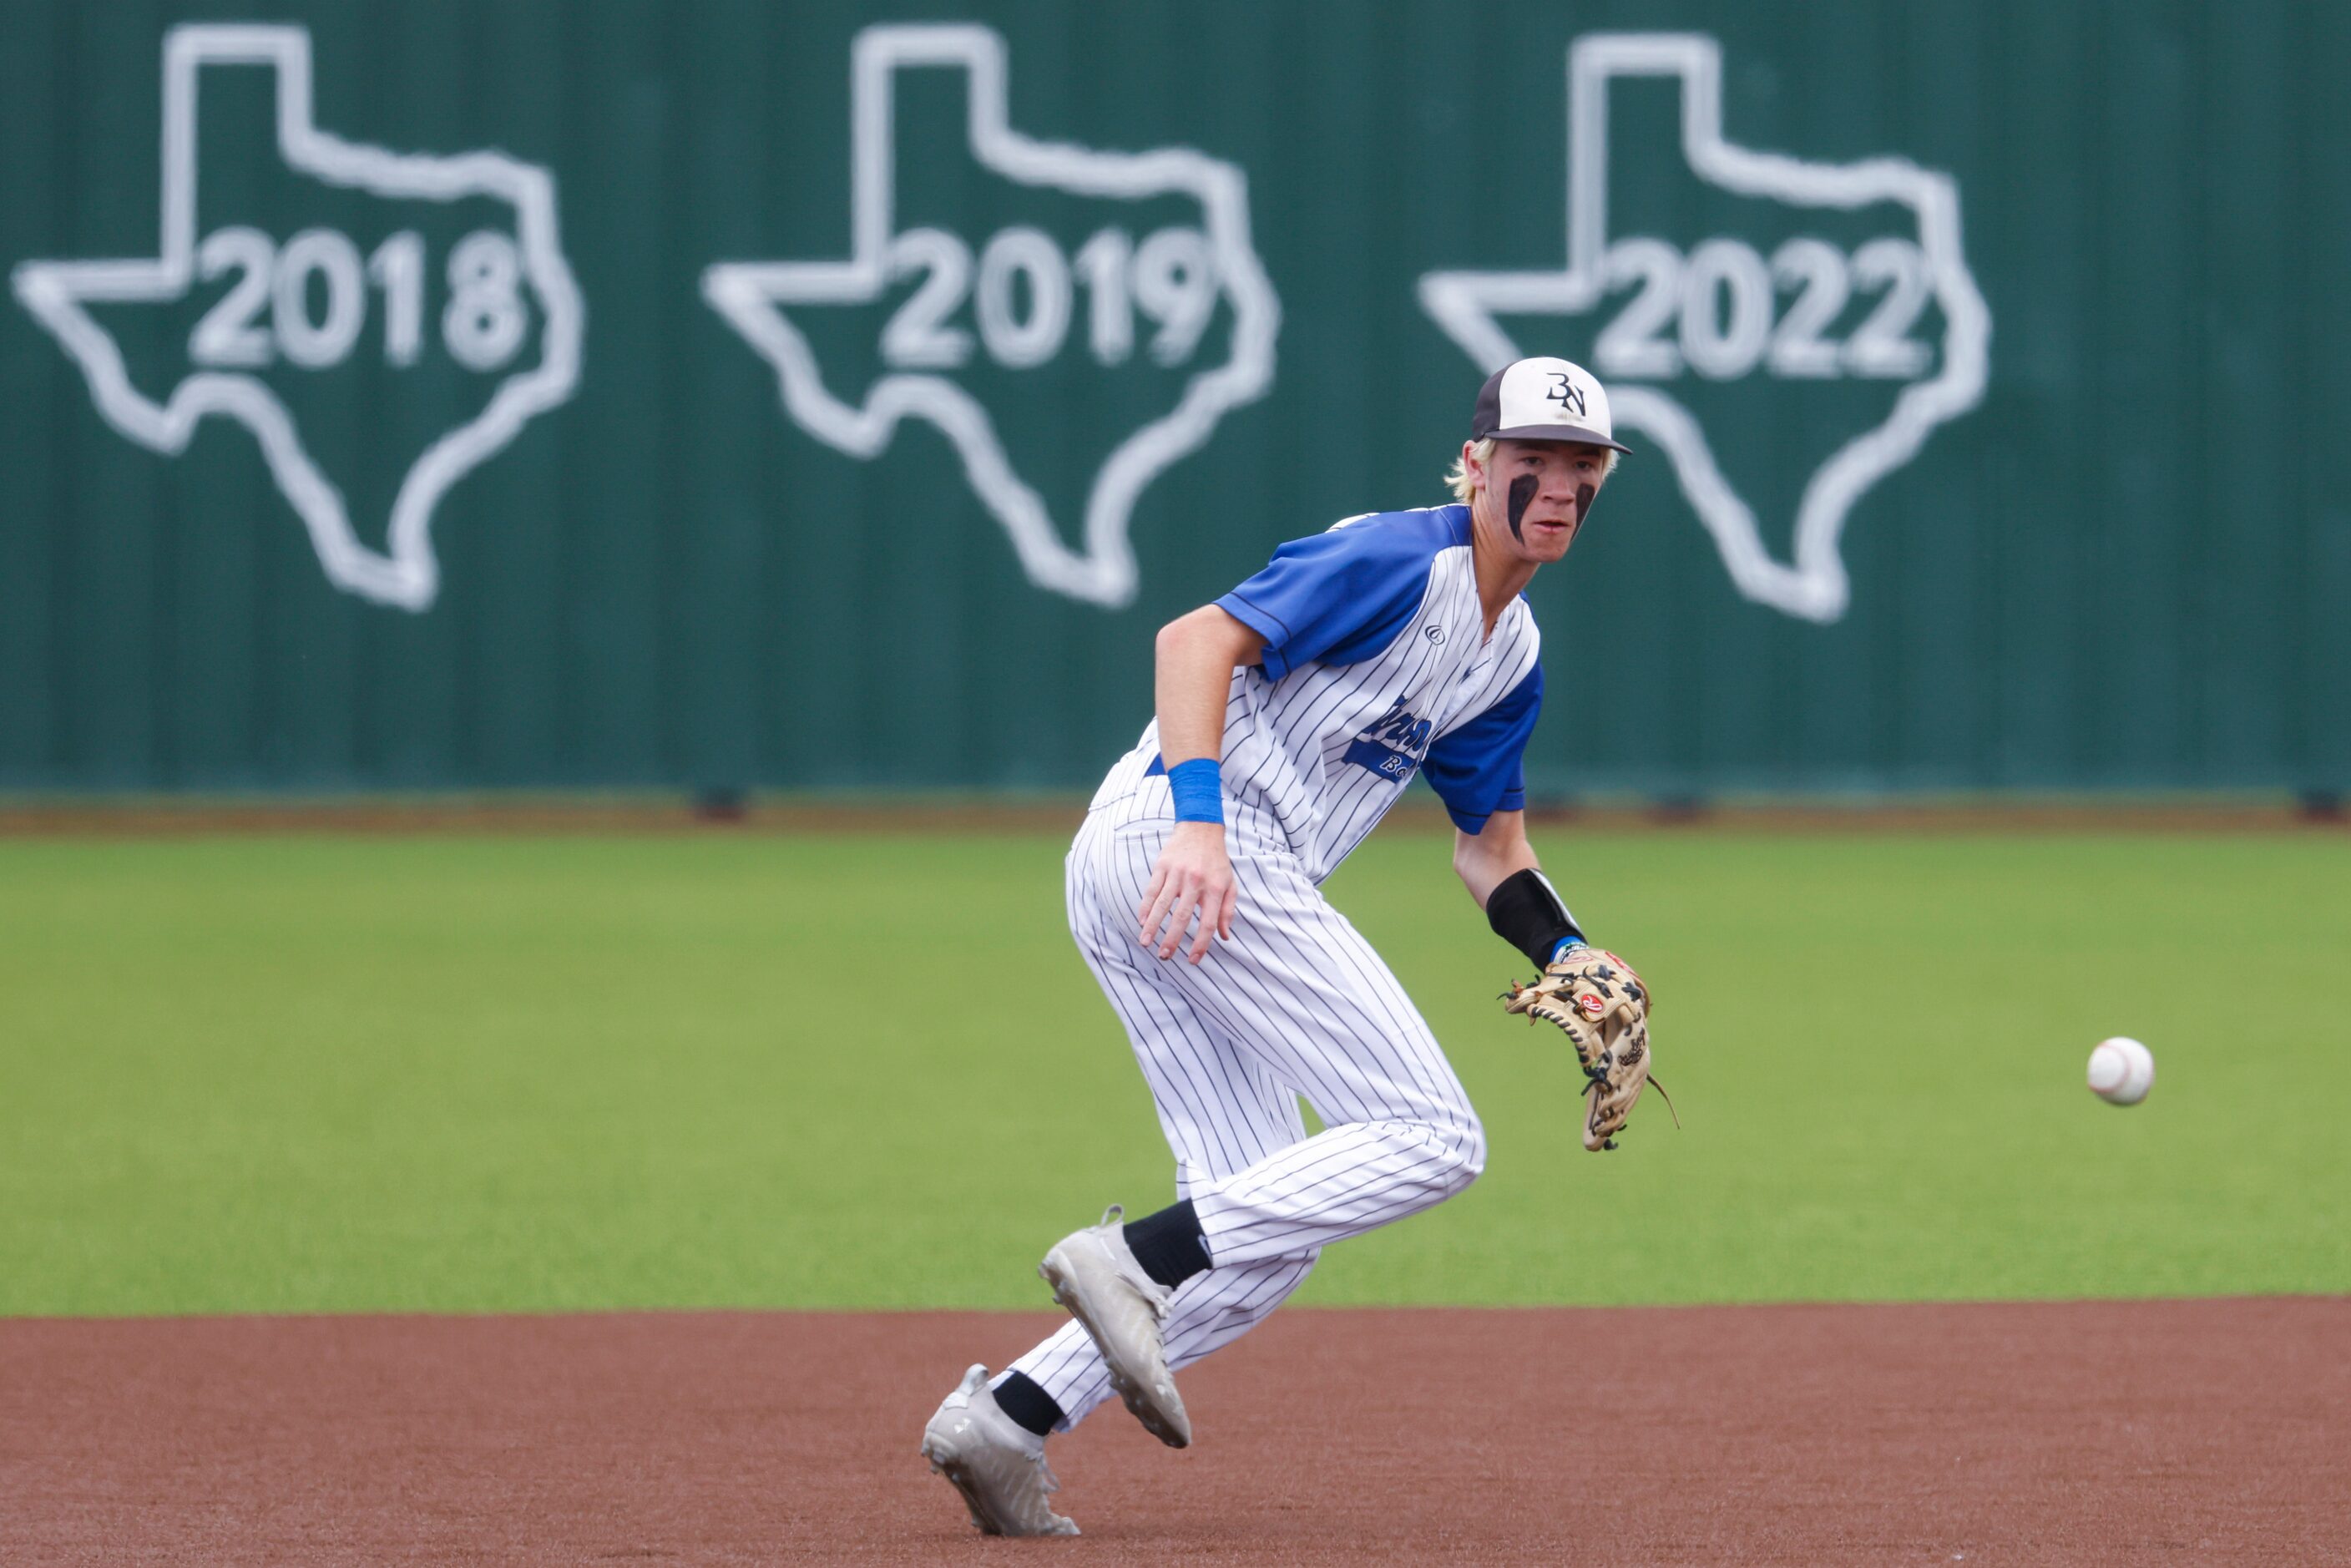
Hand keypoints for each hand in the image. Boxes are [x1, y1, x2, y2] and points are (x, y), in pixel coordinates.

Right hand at [1136, 822, 1237, 962]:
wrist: (1201, 828)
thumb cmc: (1216, 861)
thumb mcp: (1230, 884)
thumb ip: (1227, 911)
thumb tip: (1225, 937)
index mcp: (1215, 888)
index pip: (1208, 922)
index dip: (1201, 944)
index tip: (1193, 960)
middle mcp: (1195, 882)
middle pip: (1182, 916)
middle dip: (1172, 939)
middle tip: (1165, 956)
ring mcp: (1177, 873)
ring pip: (1162, 904)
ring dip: (1153, 926)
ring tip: (1146, 943)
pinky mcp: (1162, 866)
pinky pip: (1151, 890)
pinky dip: (1145, 907)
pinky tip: (1141, 921)